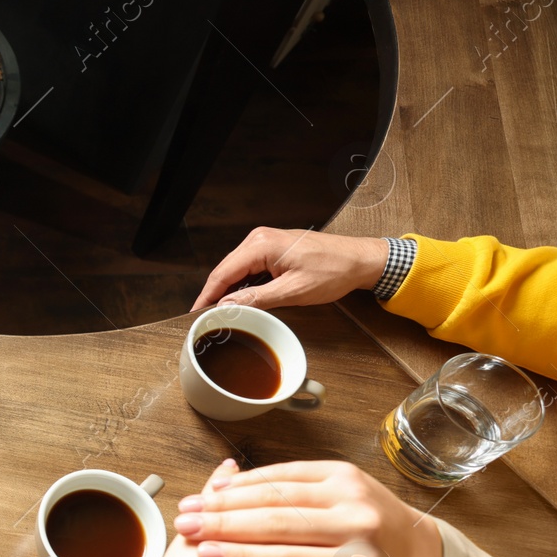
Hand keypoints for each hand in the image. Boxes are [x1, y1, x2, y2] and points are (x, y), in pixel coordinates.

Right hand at [177, 460, 444, 556]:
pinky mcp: (341, 470)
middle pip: (278, 522)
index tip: (204, 556)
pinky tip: (219, 487)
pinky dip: (250, 480)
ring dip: (228, 498)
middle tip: (185, 526)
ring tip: (192, 506)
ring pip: (277, 492)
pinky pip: (287, 472)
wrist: (412, 543)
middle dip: (225, 523)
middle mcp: (358, 524)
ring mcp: (350, 491)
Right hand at [192, 227, 388, 309]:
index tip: (195, 313)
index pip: (223, 273)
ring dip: (228, 290)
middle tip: (205, 317)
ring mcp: (265, 241)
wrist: (360, 259)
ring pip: (236, 269)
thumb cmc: (334, 270)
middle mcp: (259, 239)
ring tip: (220, 311)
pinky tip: (240, 298)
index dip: (207, 296)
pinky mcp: (272, 247)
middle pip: (225, 270)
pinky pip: (248, 267)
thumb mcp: (293, 291)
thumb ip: (256, 299)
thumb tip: (227, 307)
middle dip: (215, 294)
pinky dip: (241, 283)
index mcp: (261, 245)